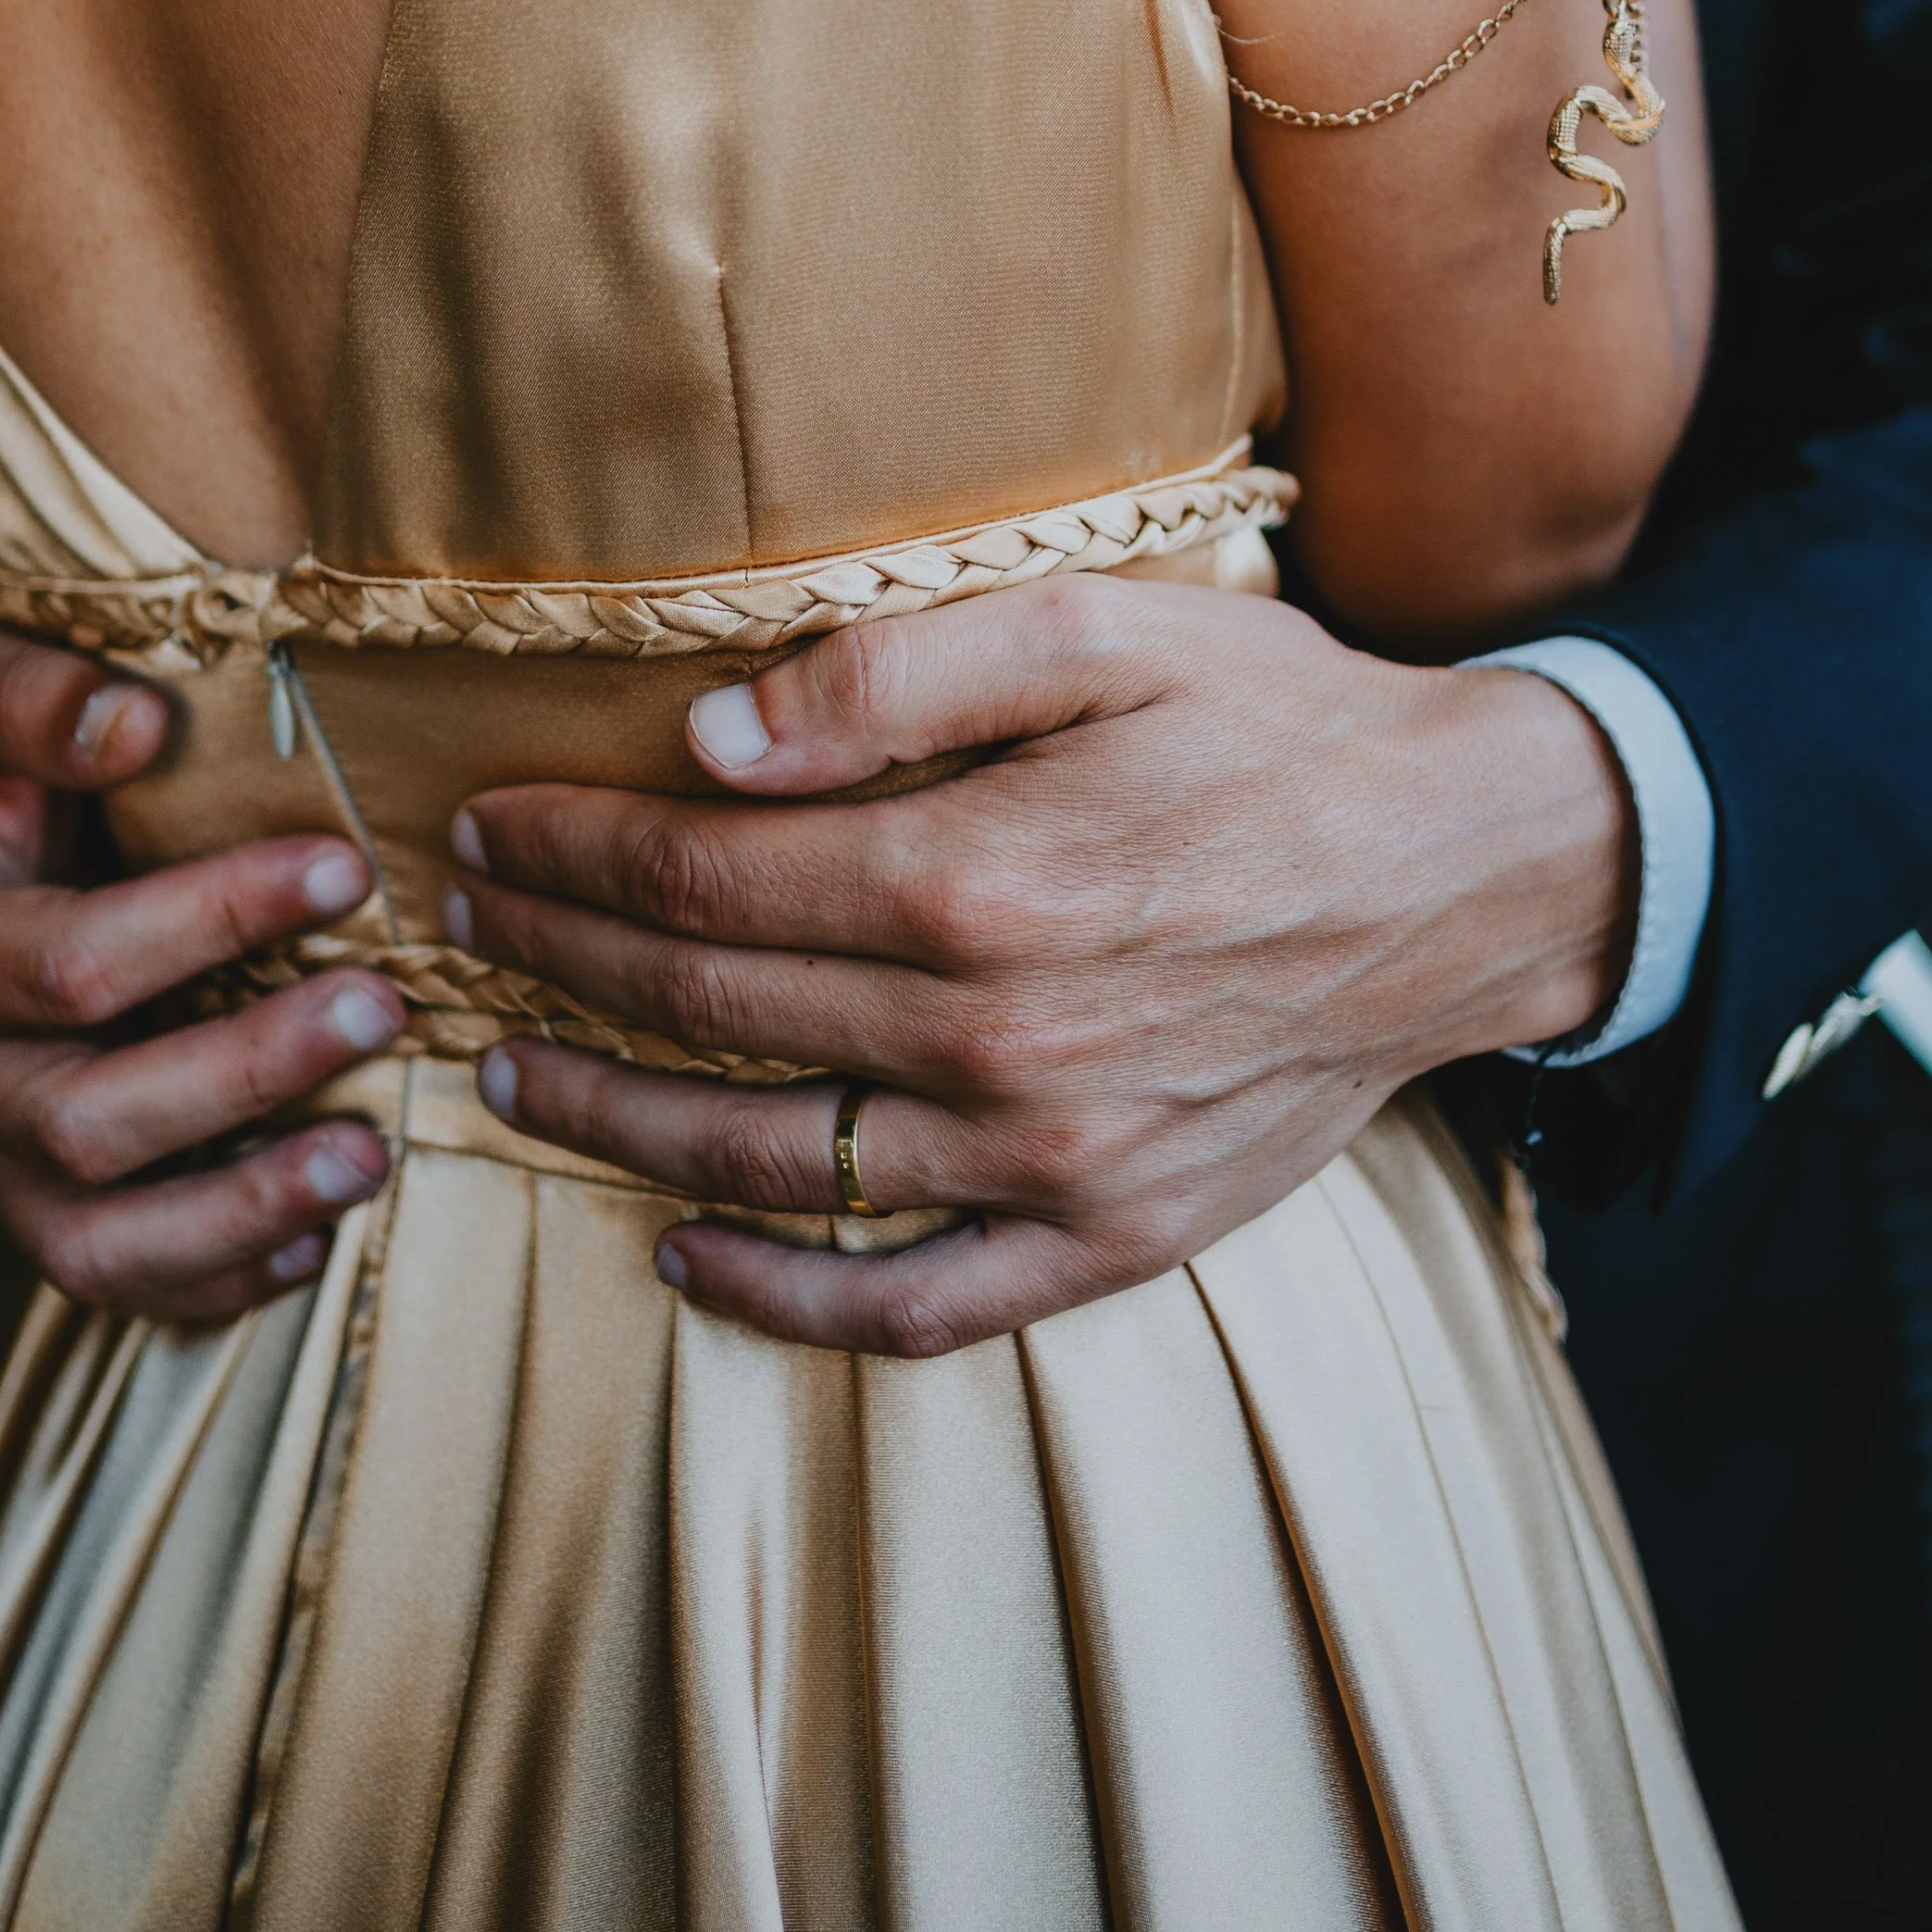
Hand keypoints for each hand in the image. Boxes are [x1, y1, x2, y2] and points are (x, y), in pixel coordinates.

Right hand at [0, 620, 402, 1321]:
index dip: (210, 922)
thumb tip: (133, 721)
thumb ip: (33, 691)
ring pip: (92, 1239)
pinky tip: (318, 1238)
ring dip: (242, 1209)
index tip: (343, 869)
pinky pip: (117, 1278)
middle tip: (383, 1007)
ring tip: (368, 1157)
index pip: (68, 961)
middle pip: (82, 1120)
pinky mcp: (39, 1197)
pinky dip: (218, 1274)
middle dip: (246, 1072)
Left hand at [450, 580, 1633, 1357]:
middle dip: (554, 965)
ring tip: (509, 1087)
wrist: (1466, 872)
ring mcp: (1051, 1155)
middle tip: (465, 930)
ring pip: (772, 1163)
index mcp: (978, 875)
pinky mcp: (1111, 1230)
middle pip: (706, 1013)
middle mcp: (995, 1034)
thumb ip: (898, 673)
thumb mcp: (1104, 631)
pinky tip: (687, 1257)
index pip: (700, 875)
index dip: (571, 851)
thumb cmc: (1280, 728)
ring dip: (614, 1127)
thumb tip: (715, 734)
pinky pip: (915, 1300)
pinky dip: (786, 1298)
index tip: (487, 827)